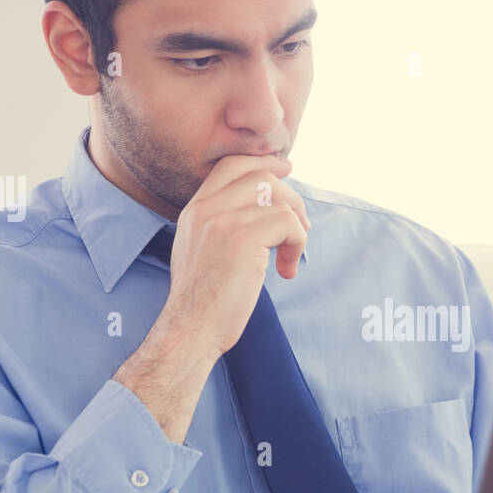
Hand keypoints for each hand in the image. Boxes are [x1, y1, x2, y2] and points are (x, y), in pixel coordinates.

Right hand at [161, 153, 310, 357]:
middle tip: (302, 226)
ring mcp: (222, 220)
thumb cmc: (203, 302)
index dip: (262, 163)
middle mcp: (205, 209)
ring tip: (290, 256)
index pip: (231, 166)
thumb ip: (223, 228)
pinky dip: (297, 243)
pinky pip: (287, 222)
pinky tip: (286, 270)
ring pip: (277, 197)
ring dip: (296, 226)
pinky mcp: (242, 238)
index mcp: (195, 210)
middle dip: (290, 196)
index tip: (286, 170)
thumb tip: (264, 213)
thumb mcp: (204, 253)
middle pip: (259, 176)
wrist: (190, 329)